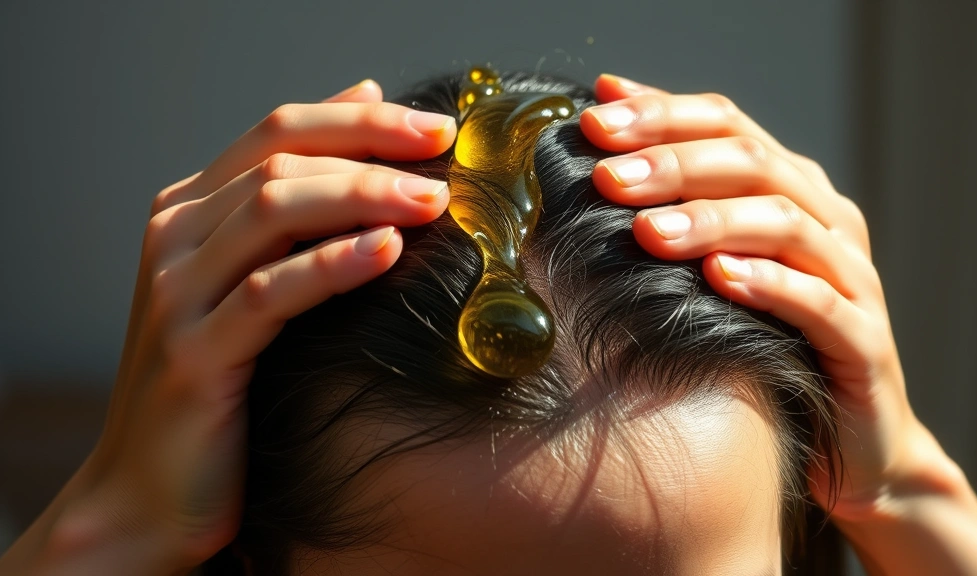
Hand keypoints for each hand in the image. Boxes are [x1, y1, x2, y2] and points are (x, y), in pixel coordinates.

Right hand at [37, 79, 454, 572]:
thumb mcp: (258, 281)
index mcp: (189, 210)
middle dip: (372, 149)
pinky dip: (331, 265)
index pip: (279, 132)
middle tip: (447, 156)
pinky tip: (386, 251)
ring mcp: (177, 295)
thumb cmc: (223, 382)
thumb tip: (369, 100)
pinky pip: (269, 294)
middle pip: (281, 160)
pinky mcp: (193, 357)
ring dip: (362, 196)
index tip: (437, 127)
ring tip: (432, 201)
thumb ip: (302, 206)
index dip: (361, 120)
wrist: (148, 490)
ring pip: (273, 213)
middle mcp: (175, 238)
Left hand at [580, 74, 958, 521]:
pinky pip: (822, 302)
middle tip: (608, 177)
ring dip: (713, 220)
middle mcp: (825, 220)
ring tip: (648, 232)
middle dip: (674, 163)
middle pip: (753, 162)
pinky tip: (721, 278)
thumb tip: (594, 170)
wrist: (847, 438)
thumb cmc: (759, 345)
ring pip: (786, 223)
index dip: (660, 114)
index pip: (725, 124)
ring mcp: (850, 277)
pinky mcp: (865, 341)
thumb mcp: (709, 273)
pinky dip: (771, 284)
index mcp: (788, 190)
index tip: (594, 117)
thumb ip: (668, 220)